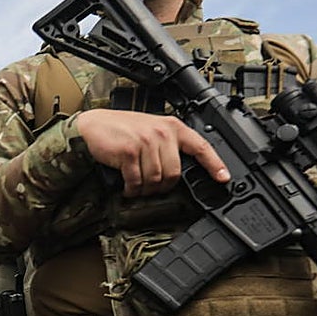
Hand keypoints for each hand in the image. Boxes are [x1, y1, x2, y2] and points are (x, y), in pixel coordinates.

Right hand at [76, 109, 227, 197]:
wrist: (92, 125)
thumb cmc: (121, 130)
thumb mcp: (151, 130)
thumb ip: (167, 145)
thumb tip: (178, 171)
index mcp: (172, 127)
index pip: (201, 147)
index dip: (215, 164)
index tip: (224, 178)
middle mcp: (162, 133)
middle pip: (174, 173)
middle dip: (162, 187)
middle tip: (152, 188)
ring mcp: (146, 141)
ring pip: (155, 179)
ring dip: (144, 190)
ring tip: (136, 187)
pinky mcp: (129, 151)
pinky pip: (137, 180)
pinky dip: (131, 189)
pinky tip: (127, 187)